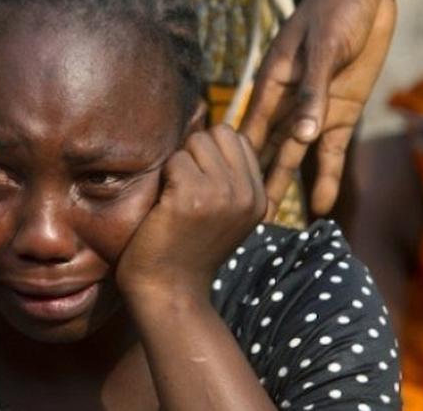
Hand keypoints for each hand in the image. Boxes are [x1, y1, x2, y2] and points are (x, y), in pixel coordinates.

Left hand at [116, 126, 265, 301]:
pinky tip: (164, 207)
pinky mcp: (193, 197)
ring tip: (174, 199)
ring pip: (196, 142)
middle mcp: (248, 194)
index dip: (209, 153)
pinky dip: (163, 178)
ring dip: (177, 165)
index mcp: (259, 198)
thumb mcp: (221, 215)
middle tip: (182, 189)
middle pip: (219, 133)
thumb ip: (227, 179)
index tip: (196, 184)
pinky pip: (175, 160)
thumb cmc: (184, 251)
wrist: (168, 293)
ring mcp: (224, 194)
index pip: (238, 139)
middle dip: (194, 152)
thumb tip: (208, 128)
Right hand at [241, 0, 396, 217]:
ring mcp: (315, 112)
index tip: (222, 192)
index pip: (249, 131)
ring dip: (287, 185)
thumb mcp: (323, 49)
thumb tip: (302, 136)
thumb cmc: (335, 10)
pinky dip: (327, 175)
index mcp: (273, 85)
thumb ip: (313, 93)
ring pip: (296, 156)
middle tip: (246, 217)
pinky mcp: (342, 115)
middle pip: (269, 150)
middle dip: (259, 182)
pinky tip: (322, 203)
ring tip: (274, 218)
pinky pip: (333, 151)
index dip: (237, 161)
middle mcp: (288, 105)